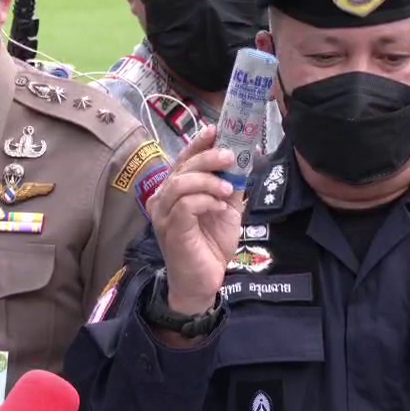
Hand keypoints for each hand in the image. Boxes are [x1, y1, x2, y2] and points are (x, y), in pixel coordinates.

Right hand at [146, 125, 244, 315]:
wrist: (204, 281)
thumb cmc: (211, 244)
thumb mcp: (227, 209)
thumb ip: (231, 185)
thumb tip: (245, 159)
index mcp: (176, 190)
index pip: (184, 159)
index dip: (198, 142)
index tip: (216, 129)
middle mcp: (164, 198)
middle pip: (183, 166)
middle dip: (208, 157)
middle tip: (230, 157)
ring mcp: (165, 214)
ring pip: (181, 183)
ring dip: (209, 181)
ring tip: (228, 191)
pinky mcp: (171, 229)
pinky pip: (185, 205)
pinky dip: (206, 201)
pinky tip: (220, 208)